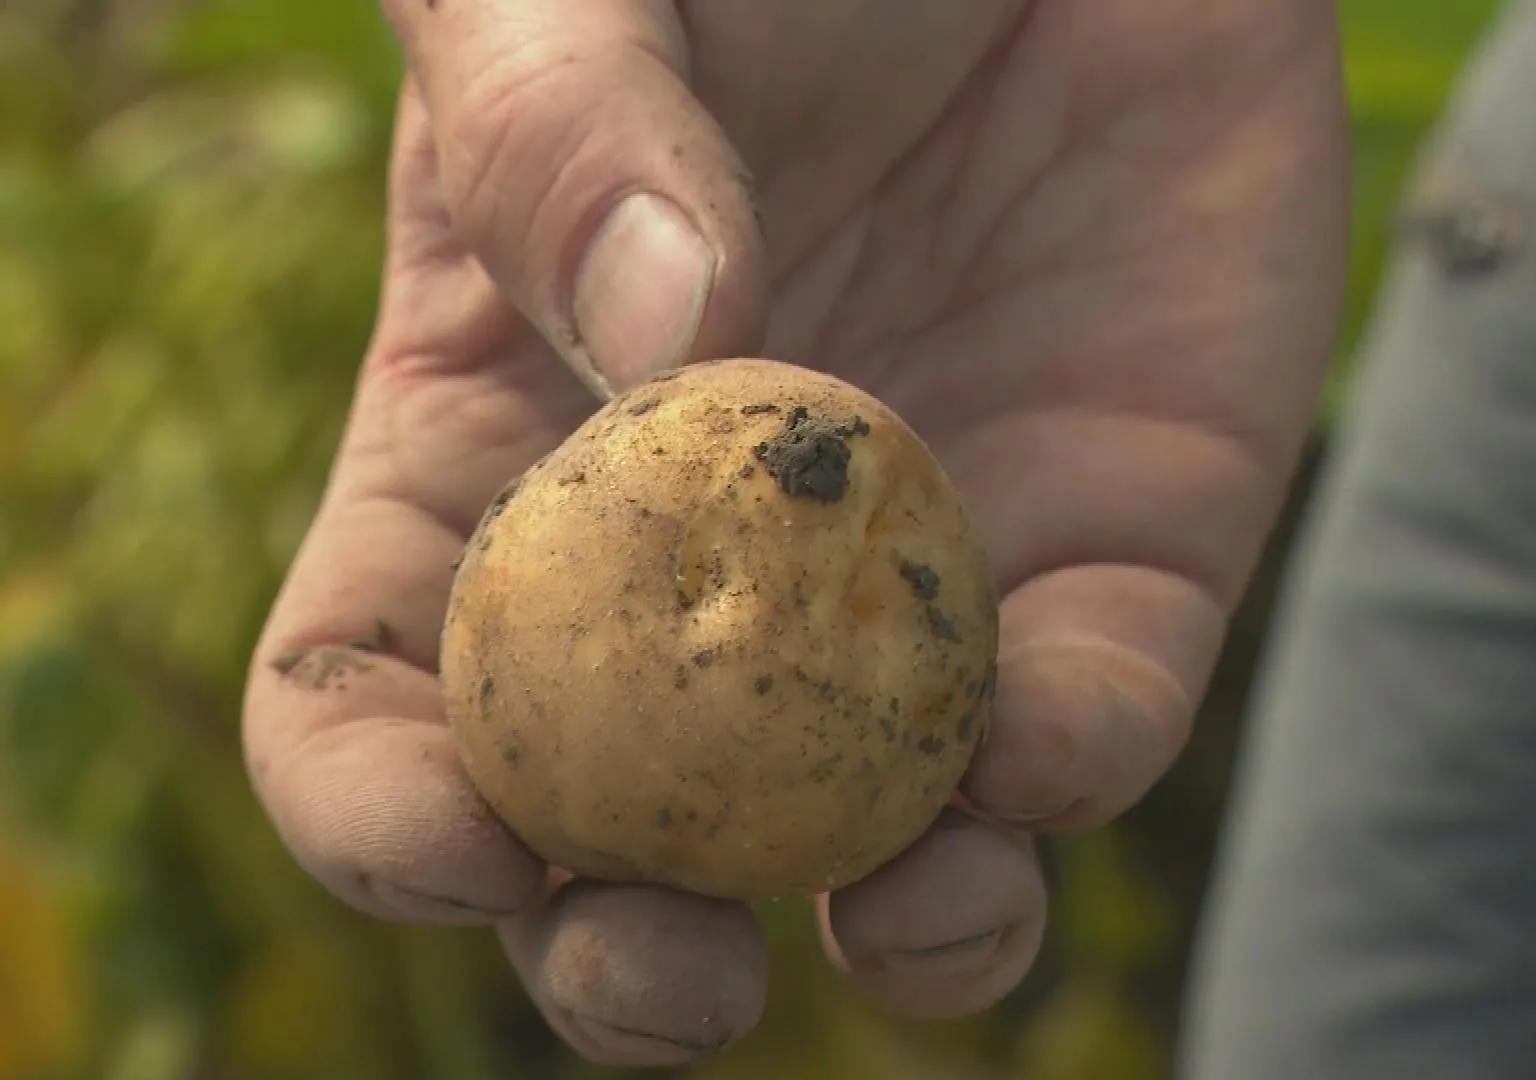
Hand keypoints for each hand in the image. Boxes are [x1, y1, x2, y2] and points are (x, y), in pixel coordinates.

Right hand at [243, 0, 1345, 1065]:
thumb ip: (554, 139)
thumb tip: (654, 338)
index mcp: (514, 464)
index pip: (386, 698)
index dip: (391, 811)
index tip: (458, 844)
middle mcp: (708, 574)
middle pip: (633, 843)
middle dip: (632, 963)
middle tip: (665, 978)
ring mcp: (916, 590)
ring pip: (888, 848)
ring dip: (900, 933)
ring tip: (914, 918)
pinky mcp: (1119, 559)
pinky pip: (1095, 718)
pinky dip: (1070, 762)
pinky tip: (1042, 731)